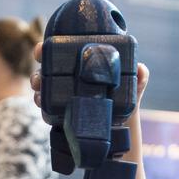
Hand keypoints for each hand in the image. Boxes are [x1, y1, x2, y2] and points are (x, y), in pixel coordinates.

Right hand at [31, 42, 148, 110]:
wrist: (118, 130)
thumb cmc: (123, 103)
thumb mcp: (132, 90)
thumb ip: (139, 79)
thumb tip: (142, 69)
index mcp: (84, 64)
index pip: (63, 51)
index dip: (48, 48)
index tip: (41, 50)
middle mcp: (71, 76)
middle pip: (48, 68)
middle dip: (38, 70)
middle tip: (39, 78)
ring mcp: (64, 93)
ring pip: (43, 85)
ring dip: (37, 87)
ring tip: (39, 94)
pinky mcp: (60, 110)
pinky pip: (46, 104)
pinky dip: (40, 103)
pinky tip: (40, 105)